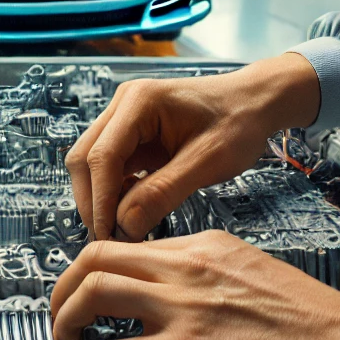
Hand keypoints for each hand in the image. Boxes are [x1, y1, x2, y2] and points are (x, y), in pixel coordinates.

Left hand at [49, 230, 339, 339]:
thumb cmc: (311, 318)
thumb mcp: (253, 268)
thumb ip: (208, 272)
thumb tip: (173, 287)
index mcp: (203, 245)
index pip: (129, 244)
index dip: (95, 267)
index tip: (86, 289)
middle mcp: (186, 268)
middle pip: (94, 257)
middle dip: (63, 286)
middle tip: (59, 312)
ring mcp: (183, 309)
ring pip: (93, 293)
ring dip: (64, 318)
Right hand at [65, 53, 321, 240]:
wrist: (254, 103)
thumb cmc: (239, 122)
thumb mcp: (208, 161)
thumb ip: (164, 192)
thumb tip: (125, 225)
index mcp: (139, 101)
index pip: (102, 156)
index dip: (100, 200)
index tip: (108, 235)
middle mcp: (123, 105)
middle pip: (85, 158)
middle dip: (93, 201)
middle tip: (110, 238)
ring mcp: (124, 119)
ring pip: (91, 165)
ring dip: (100, 198)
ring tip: (121, 229)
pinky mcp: (131, 136)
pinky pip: (110, 168)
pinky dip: (114, 192)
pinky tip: (132, 210)